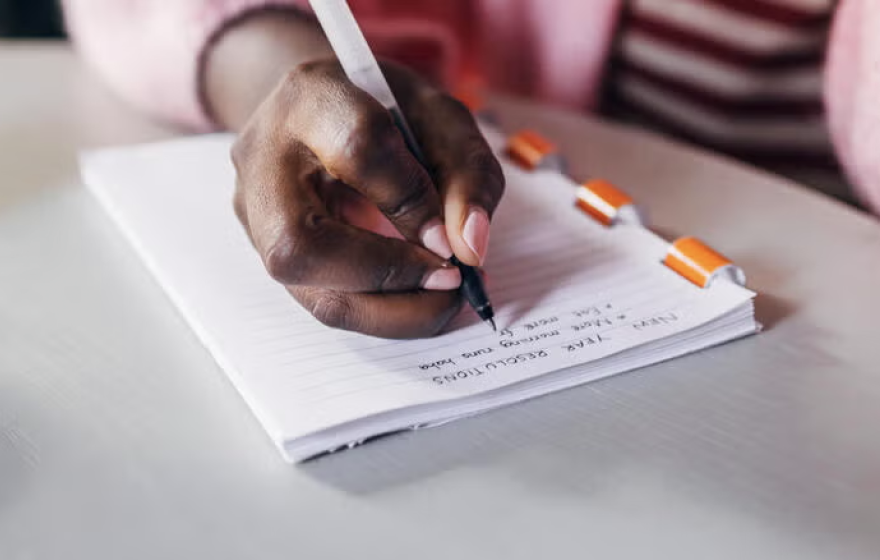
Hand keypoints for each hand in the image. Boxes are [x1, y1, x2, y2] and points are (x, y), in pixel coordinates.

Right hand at [229, 59, 503, 337]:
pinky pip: (326, 303)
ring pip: (311, 292)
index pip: (356, 148)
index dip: (412, 201)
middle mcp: (264, 160)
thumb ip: (467, 174)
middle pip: (301, 245)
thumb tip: (470, 248)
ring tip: (445, 298)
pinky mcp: (270, 255)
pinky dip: (384, 313)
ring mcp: (256, 215)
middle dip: (389, 277)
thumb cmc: (388, 112)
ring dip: (393, 311)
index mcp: (312, 96)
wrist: (327, 114)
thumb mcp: (443, 120)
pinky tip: (421, 300)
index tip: (455, 233)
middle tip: (452, 280)